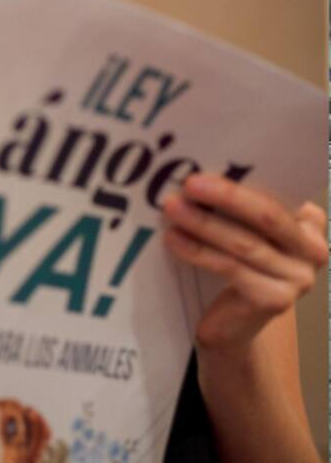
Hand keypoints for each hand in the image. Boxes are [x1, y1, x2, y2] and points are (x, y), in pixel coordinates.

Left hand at [161, 172, 326, 348]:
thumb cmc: (234, 263)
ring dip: (204, 222)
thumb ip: (236, 205)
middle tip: (190, 182)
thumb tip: (197, 168)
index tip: (214, 161)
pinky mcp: (276, 300)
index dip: (249, 176)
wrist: (233, 325)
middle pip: (268, 216)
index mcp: (309, 222)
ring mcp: (299, 278)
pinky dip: (198, 251)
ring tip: (172, 207)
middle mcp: (313, 249)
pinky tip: (174, 239)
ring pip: (245, 243)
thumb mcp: (242, 228)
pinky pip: (231, 268)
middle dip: (227, 196)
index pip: (283, 191)